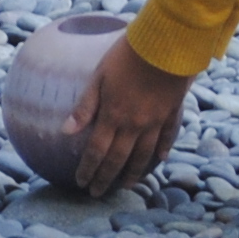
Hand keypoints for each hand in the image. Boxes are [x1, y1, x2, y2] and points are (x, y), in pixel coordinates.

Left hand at [67, 33, 193, 197]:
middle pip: (118, 158)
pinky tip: (161, 158)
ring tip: (127, 185)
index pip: (97, 151)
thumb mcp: (98, 76)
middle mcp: (134, 125)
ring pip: (144, 154)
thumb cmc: (126, 55)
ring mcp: (155, 120)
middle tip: (98, 193)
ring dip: (134, 172)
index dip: (88, 169)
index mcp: (113, 116)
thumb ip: (84, 106)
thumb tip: (66, 131)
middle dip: (106, 178)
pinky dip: (164, 148)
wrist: (164, 44)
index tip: (81, 183)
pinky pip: (168, 135)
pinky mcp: (172, 111)